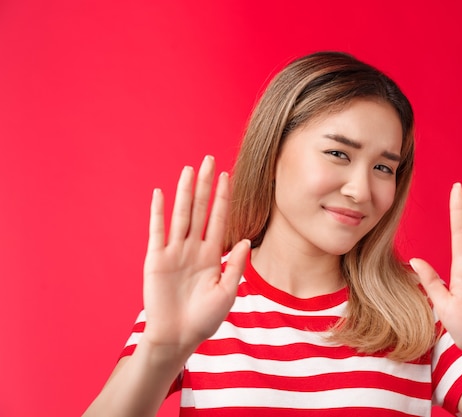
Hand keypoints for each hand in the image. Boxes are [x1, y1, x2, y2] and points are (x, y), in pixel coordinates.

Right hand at [142, 156, 249, 355]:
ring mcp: (174, 252)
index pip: (218, 219)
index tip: (227, 176)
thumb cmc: (204, 319)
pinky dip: (158, 212)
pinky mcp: (156, 259)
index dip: (223, 197)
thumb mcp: (227, 292)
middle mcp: (193, 248)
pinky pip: (157, 231)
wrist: (178, 337)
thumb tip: (245, 239)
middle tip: (208, 160)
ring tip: (189, 170)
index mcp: (211, 255)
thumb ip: (235, 265)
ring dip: (184, 192)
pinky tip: (161, 193)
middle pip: (199, 209)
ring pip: (180, 215)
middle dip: (205, 185)